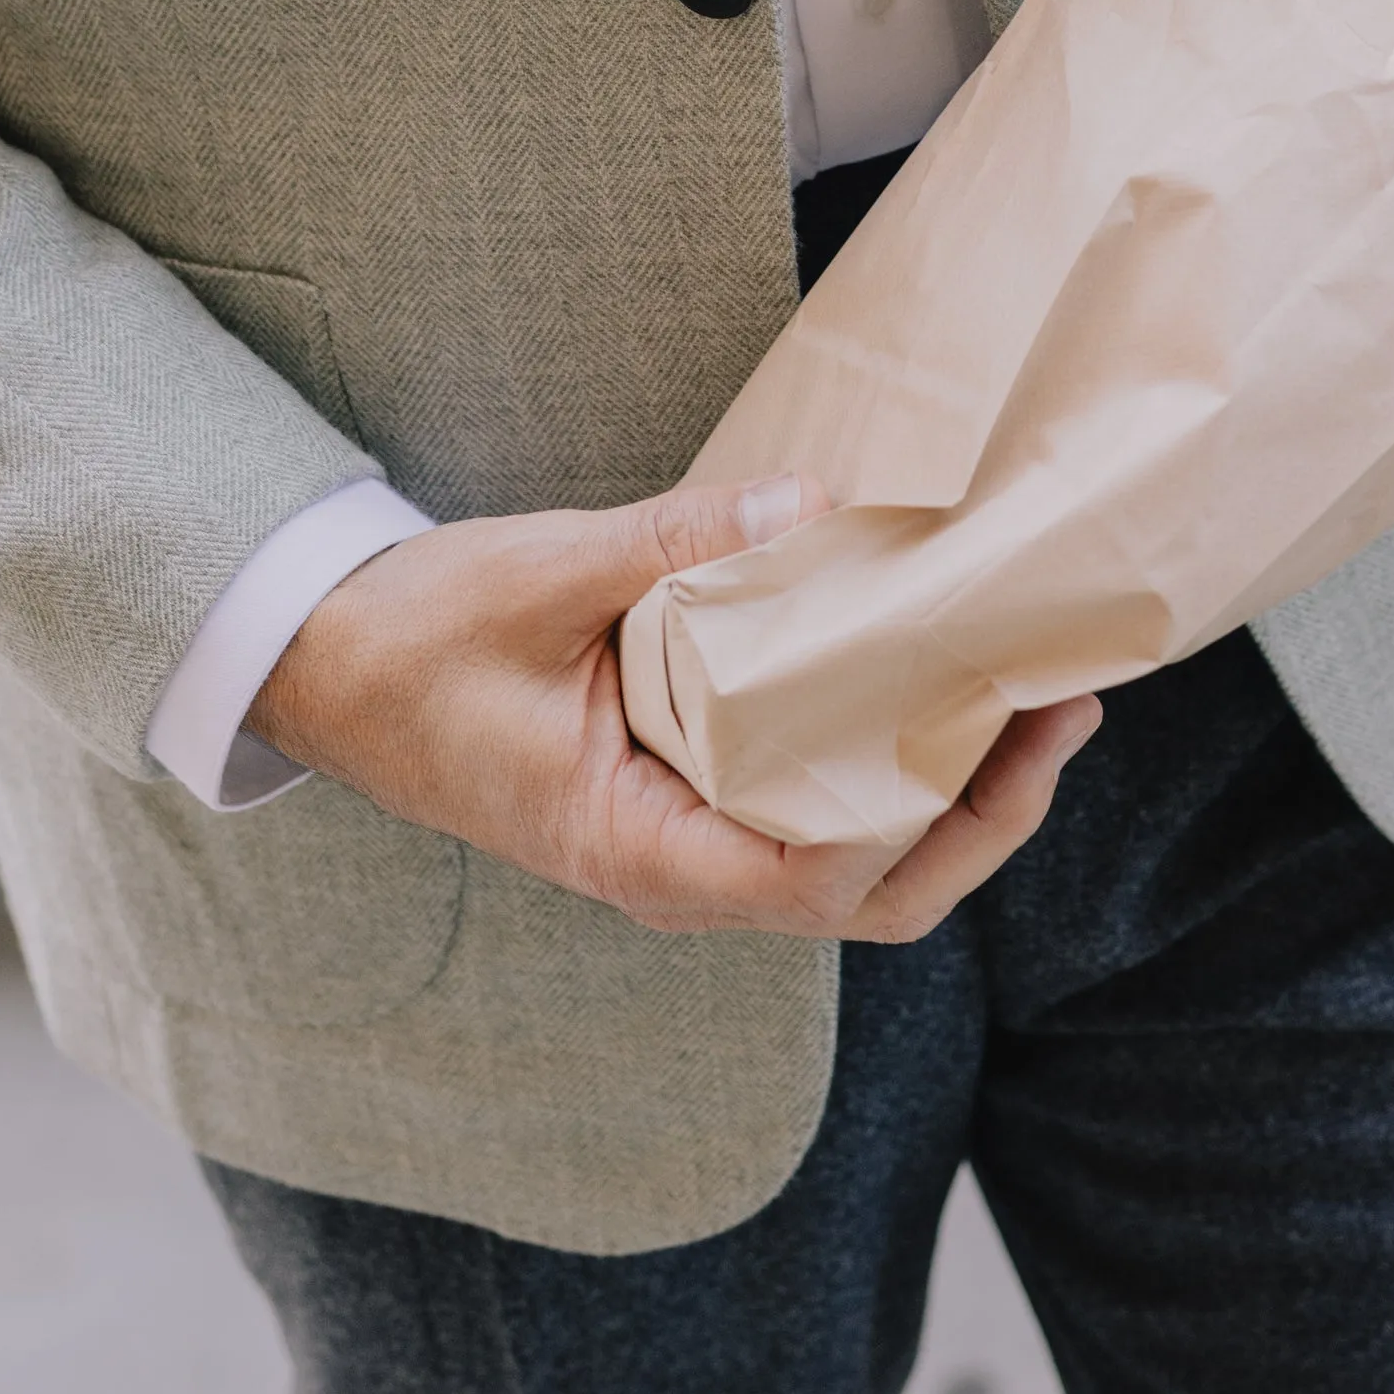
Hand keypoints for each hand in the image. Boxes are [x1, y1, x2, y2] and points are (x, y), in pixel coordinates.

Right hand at [247, 477, 1101, 940]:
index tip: (1003, 734)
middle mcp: (677, 866)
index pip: (817, 885)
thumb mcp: (545, 577)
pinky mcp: (687, 786)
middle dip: (980, 812)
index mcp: (639, 850)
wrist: (332, 659)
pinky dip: (879, 749)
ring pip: (852, 849)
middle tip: (1061, 709)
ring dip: (945, 781)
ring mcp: (686, 833)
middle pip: (869, 886)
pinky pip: (808, 795)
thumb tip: (808, 507)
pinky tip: (919, 673)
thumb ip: (675, 545)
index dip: (929, 822)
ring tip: (1026, 689)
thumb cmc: (420, 639)